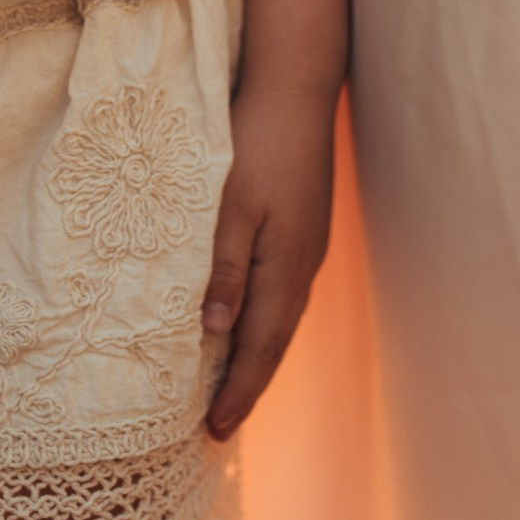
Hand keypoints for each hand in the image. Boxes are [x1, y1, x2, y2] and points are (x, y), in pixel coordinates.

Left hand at [201, 79, 338, 442]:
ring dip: (255, 357)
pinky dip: (262, 322)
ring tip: (228, 388)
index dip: (239, 391)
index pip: (260, 347)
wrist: (296, 89)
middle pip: (274, 342)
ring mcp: (306, 248)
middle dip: (248, 386)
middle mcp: (303, 266)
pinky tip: (244, 323)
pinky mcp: (301, 230)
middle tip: (218, 426)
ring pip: (280, 318)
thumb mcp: (231, 205)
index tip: (215, 431)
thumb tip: (214, 332)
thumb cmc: (257, 141)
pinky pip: (282, 294)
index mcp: (286, 267)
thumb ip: (225, 268)